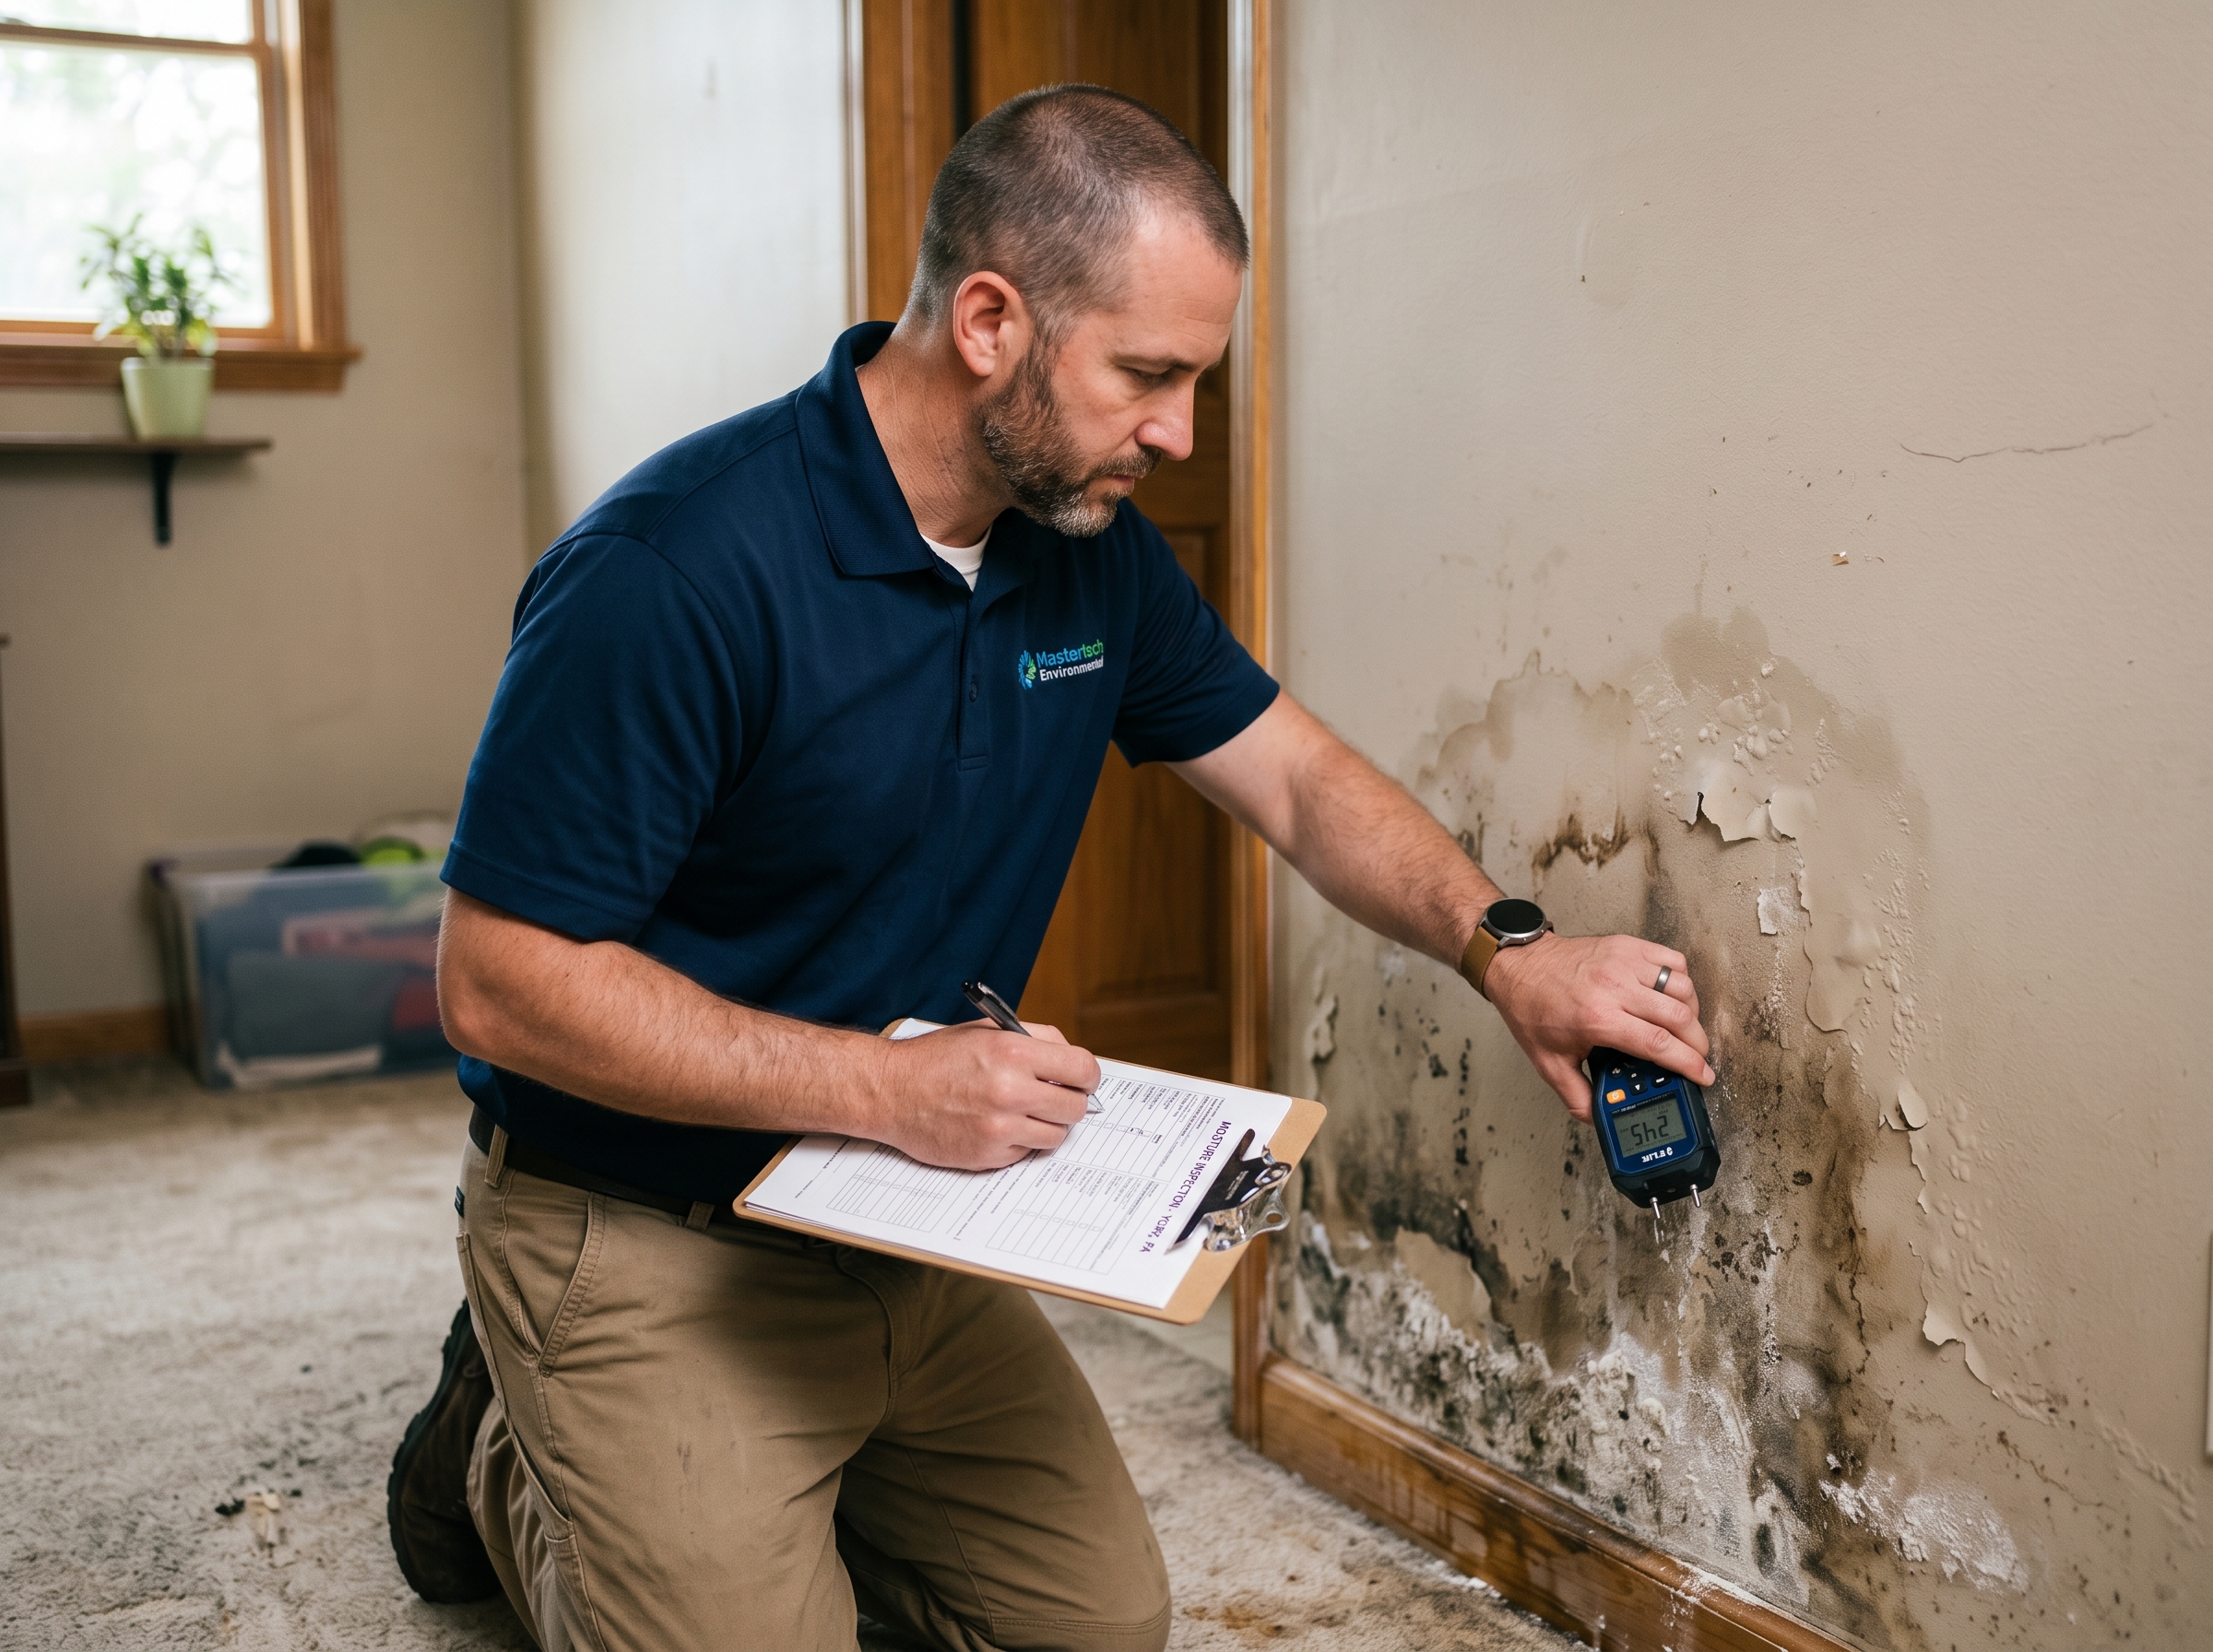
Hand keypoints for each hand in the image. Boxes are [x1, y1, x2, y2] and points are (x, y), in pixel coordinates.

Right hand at [867, 1020, 1099, 1169]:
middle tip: (1054, 1097)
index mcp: (1014, 1052)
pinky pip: (1028, 1151)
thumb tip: (1073, 1060)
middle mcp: (1010, 1091)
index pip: (1083, 1069)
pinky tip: (997, 1124)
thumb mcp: (987, 1032)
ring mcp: (1000, 1127)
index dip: (1087, 1076)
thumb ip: (1035, 1039)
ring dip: (1046, 1124)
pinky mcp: (988, 1155)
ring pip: (1057, 1135)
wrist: (891, 1091)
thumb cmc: (937, 1059)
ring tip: (1022, 1111)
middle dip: (1069, 1101)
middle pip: (1076, 1107)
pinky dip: (1020, 1140)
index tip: (1081, 1080)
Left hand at [1482, 934, 1712, 1121]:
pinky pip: (1673, 961)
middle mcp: (1614, 986)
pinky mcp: (1627, 945)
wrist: (1517, 965)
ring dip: (1691, 1013)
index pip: (1658, 1044)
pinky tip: (1672, 998)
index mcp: (1597, 1018)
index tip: (1703, 1075)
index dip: (1688, 1064)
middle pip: (1679, 1017)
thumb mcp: (1548, 1063)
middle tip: (1695, 1057)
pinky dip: (1682, 981)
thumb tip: (1598, 1119)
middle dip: (1697, 1044)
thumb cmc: (1531, 1008)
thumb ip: (1576, 1096)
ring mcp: (1623, 961)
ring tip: (1682, 1031)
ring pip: (1682, 988)